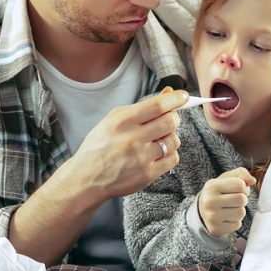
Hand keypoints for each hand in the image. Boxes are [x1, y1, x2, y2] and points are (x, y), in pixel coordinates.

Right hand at [67, 89, 187, 198]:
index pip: (158, 105)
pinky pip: (173, 158)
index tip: (183, 96)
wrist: (87, 178)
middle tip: (167, 120)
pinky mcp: (148, 174)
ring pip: (174, 140)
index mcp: (122, 121)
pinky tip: (157, 153)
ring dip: (170, 137)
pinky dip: (169, 154)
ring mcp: (141, 158)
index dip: (175, 98)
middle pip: (170, 121)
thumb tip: (169, 92)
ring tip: (157, 139)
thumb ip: (142, 107)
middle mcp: (133, 139)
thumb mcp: (114, 120)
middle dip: (173, 118)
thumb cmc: (100, 146)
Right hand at [198, 167, 256, 236]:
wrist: (202, 210)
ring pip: (241, 213)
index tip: (238, 190)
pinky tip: (226, 218)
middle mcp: (209, 201)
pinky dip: (235, 221)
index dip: (243, 187)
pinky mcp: (216, 229)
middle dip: (243, 199)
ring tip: (230, 208)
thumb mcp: (227, 178)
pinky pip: (237, 224)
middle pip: (242, 199)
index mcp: (212, 186)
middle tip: (235, 200)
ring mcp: (212, 217)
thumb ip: (241, 173)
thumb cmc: (219, 191)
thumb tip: (253, 180)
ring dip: (240, 210)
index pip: (240, 184)